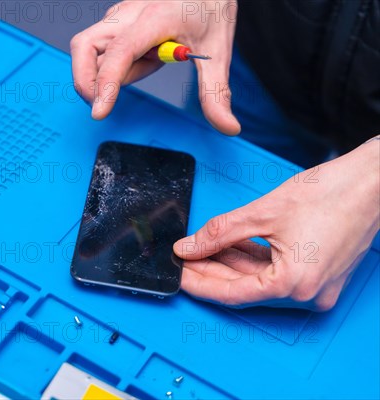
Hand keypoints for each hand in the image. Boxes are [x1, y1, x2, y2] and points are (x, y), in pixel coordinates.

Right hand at [70, 0, 240, 134]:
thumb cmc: (209, 8)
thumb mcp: (218, 52)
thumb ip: (216, 93)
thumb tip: (226, 126)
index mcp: (155, 18)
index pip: (118, 53)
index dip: (105, 84)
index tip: (100, 111)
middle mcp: (129, 14)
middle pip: (84, 47)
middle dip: (86, 81)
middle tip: (103, 103)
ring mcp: (118, 17)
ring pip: (87, 49)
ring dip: (102, 72)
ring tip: (145, 67)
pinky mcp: (116, 22)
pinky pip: (100, 48)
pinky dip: (111, 65)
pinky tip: (142, 60)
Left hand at [174, 138, 379, 310]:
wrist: (373, 181)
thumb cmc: (330, 193)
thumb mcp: (262, 213)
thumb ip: (219, 234)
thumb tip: (189, 247)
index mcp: (295, 284)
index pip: (233, 294)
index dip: (200, 284)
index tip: (179, 274)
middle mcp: (308, 295)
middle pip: (244, 289)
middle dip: (211, 272)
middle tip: (185, 259)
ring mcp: (317, 287)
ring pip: (259, 281)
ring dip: (230, 265)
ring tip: (202, 250)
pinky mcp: (320, 275)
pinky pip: (276, 273)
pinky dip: (253, 261)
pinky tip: (229, 248)